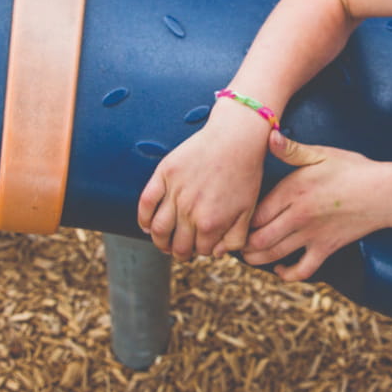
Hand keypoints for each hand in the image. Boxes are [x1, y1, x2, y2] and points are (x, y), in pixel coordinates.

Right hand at [137, 112, 269, 258]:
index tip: (200, 247)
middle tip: (179, 251)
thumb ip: (235, 237)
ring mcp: (174, 192)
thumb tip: (217, 253)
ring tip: (163, 243)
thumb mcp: (248, 210)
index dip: (200, 251)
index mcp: (211, 223)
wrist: (235, 138)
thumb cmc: (245, 174)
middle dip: (179, 252)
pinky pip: (146, 202)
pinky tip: (147, 226)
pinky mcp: (164, 174)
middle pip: (177, 245)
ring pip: (158, 229)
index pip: (199, 250)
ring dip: (159, 242)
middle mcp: (189, 211)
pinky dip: (143, 218)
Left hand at [242, 130, 391, 281]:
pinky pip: (303, 269)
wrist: (385, 193)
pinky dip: (288, 274)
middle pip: (259, 239)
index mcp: (293, 191)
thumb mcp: (321, 154)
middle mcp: (298, 216)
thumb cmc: (354, 170)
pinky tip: (280, 269)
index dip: (240, 221)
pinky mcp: (326, 249)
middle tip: (233, 242)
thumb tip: (269, 134)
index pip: (255, 213)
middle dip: (242, 245)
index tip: (233, 220)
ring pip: (274, 255)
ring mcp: (312, 235)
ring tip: (248, 256)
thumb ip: (291, 149)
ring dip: (256, 259)